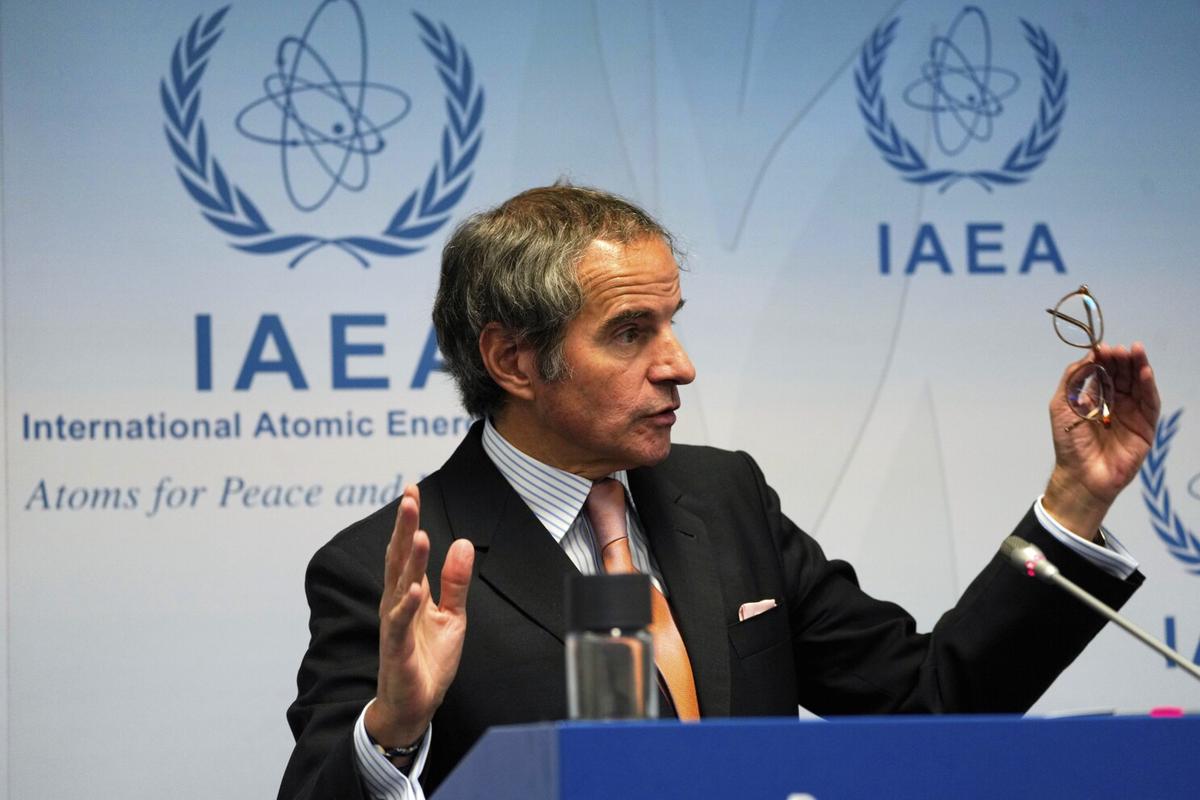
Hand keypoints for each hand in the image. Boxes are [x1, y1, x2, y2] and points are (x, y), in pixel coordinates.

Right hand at [364, 484, 474, 761]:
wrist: (415, 704)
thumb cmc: (428, 660)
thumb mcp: (452, 616)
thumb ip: (455, 582)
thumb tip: (461, 542)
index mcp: (409, 592)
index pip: (408, 550)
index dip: (409, 521)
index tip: (411, 490)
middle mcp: (397, 602)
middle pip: (399, 558)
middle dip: (404, 527)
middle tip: (408, 497)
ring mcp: (394, 624)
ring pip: (399, 585)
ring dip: (407, 560)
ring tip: (416, 533)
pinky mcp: (396, 648)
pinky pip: (399, 623)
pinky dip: (406, 605)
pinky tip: (414, 589)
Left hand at [1043, 342, 1159, 536]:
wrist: (1081, 475)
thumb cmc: (1069, 442)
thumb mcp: (1062, 405)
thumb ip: (1073, 379)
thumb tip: (1088, 356)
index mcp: (1095, 398)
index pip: (1104, 372)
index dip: (1105, 359)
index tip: (1103, 347)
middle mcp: (1115, 403)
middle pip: (1123, 375)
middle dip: (1123, 360)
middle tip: (1121, 349)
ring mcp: (1131, 414)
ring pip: (1138, 385)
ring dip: (1138, 367)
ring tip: (1136, 352)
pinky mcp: (1145, 427)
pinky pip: (1149, 403)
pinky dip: (1148, 386)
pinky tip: (1144, 372)